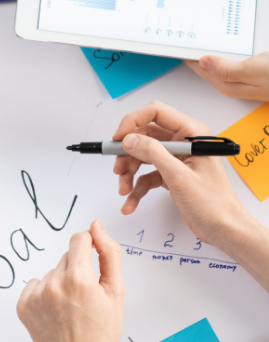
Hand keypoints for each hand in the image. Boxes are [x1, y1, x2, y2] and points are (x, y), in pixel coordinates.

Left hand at [17, 222, 123, 341]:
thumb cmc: (102, 332)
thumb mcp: (116, 291)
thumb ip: (109, 253)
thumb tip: (96, 226)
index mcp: (78, 278)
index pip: (79, 239)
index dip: (89, 246)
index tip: (93, 260)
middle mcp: (53, 284)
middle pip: (66, 258)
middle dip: (77, 270)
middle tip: (85, 298)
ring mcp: (35, 296)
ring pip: (52, 272)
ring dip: (61, 283)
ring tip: (71, 309)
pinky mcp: (23, 306)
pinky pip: (35, 285)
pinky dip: (45, 294)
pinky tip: (56, 313)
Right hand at [113, 101, 247, 244]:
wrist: (223, 228)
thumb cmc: (212, 202)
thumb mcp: (179, 176)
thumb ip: (153, 154)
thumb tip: (129, 139)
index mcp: (191, 133)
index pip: (156, 113)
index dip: (133, 121)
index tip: (118, 138)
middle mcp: (183, 142)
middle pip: (144, 136)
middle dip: (128, 153)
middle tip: (118, 168)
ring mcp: (176, 158)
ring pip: (142, 156)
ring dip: (129, 172)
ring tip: (123, 188)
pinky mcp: (170, 174)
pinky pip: (146, 174)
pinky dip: (136, 187)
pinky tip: (130, 202)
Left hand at [186, 53, 268, 99]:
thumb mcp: (250, 71)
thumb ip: (226, 69)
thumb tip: (203, 62)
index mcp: (226, 85)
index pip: (201, 69)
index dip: (190, 57)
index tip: (180, 47)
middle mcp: (231, 83)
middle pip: (207, 67)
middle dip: (196, 56)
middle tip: (186, 43)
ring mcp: (240, 78)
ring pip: (218, 64)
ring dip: (210, 55)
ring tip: (199, 45)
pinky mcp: (249, 73)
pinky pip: (229, 62)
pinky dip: (224, 54)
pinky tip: (223, 49)